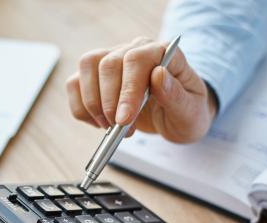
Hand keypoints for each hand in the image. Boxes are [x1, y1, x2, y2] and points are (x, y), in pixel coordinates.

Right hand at [66, 36, 217, 142]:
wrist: (177, 117)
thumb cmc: (187, 112)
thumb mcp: (191, 112)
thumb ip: (176, 95)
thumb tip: (158, 75)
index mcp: (163, 52)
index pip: (137, 59)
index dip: (127, 89)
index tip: (124, 119)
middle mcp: (135, 50)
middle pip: (108, 63)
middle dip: (108, 101)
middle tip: (119, 128)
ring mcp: (113, 59)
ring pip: (87, 67)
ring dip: (92, 103)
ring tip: (110, 128)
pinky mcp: (97, 76)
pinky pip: (75, 84)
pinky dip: (81, 108)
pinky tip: (99, 124)